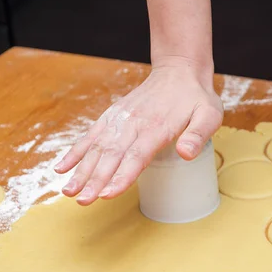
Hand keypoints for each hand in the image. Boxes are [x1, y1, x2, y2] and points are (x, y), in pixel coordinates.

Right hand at [54, 61, 222, 205]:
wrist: (180, 71)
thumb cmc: (196, 97)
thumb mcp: (209, 114)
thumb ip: (198, 134)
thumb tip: (186, 153)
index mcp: (157, 127)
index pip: (136, 156)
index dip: (121, 176)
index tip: (108, 194)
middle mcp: (134, 123)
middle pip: (112, 155)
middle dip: (95, 180)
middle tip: (83, 201)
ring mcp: (121, 119)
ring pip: (97, 147)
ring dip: (81, 170)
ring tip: (68, 191)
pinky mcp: (113, 117)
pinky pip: (91, 135)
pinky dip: (76, 151)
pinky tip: (62, 167)